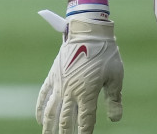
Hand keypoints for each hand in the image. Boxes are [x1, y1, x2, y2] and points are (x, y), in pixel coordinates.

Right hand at [36, 10, 123, 133]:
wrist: (88, 31)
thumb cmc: (105, 54)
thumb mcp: (116, 77)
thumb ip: (114, 99)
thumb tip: (115, 119)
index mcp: (88, 94)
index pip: (85, 122)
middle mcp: (71, 91)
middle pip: (65, 120)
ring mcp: (60, 84)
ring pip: (51, 111)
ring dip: (49, 126)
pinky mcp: (54, 75)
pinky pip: (44, 95)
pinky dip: (41, 108)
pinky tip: (40, 119)